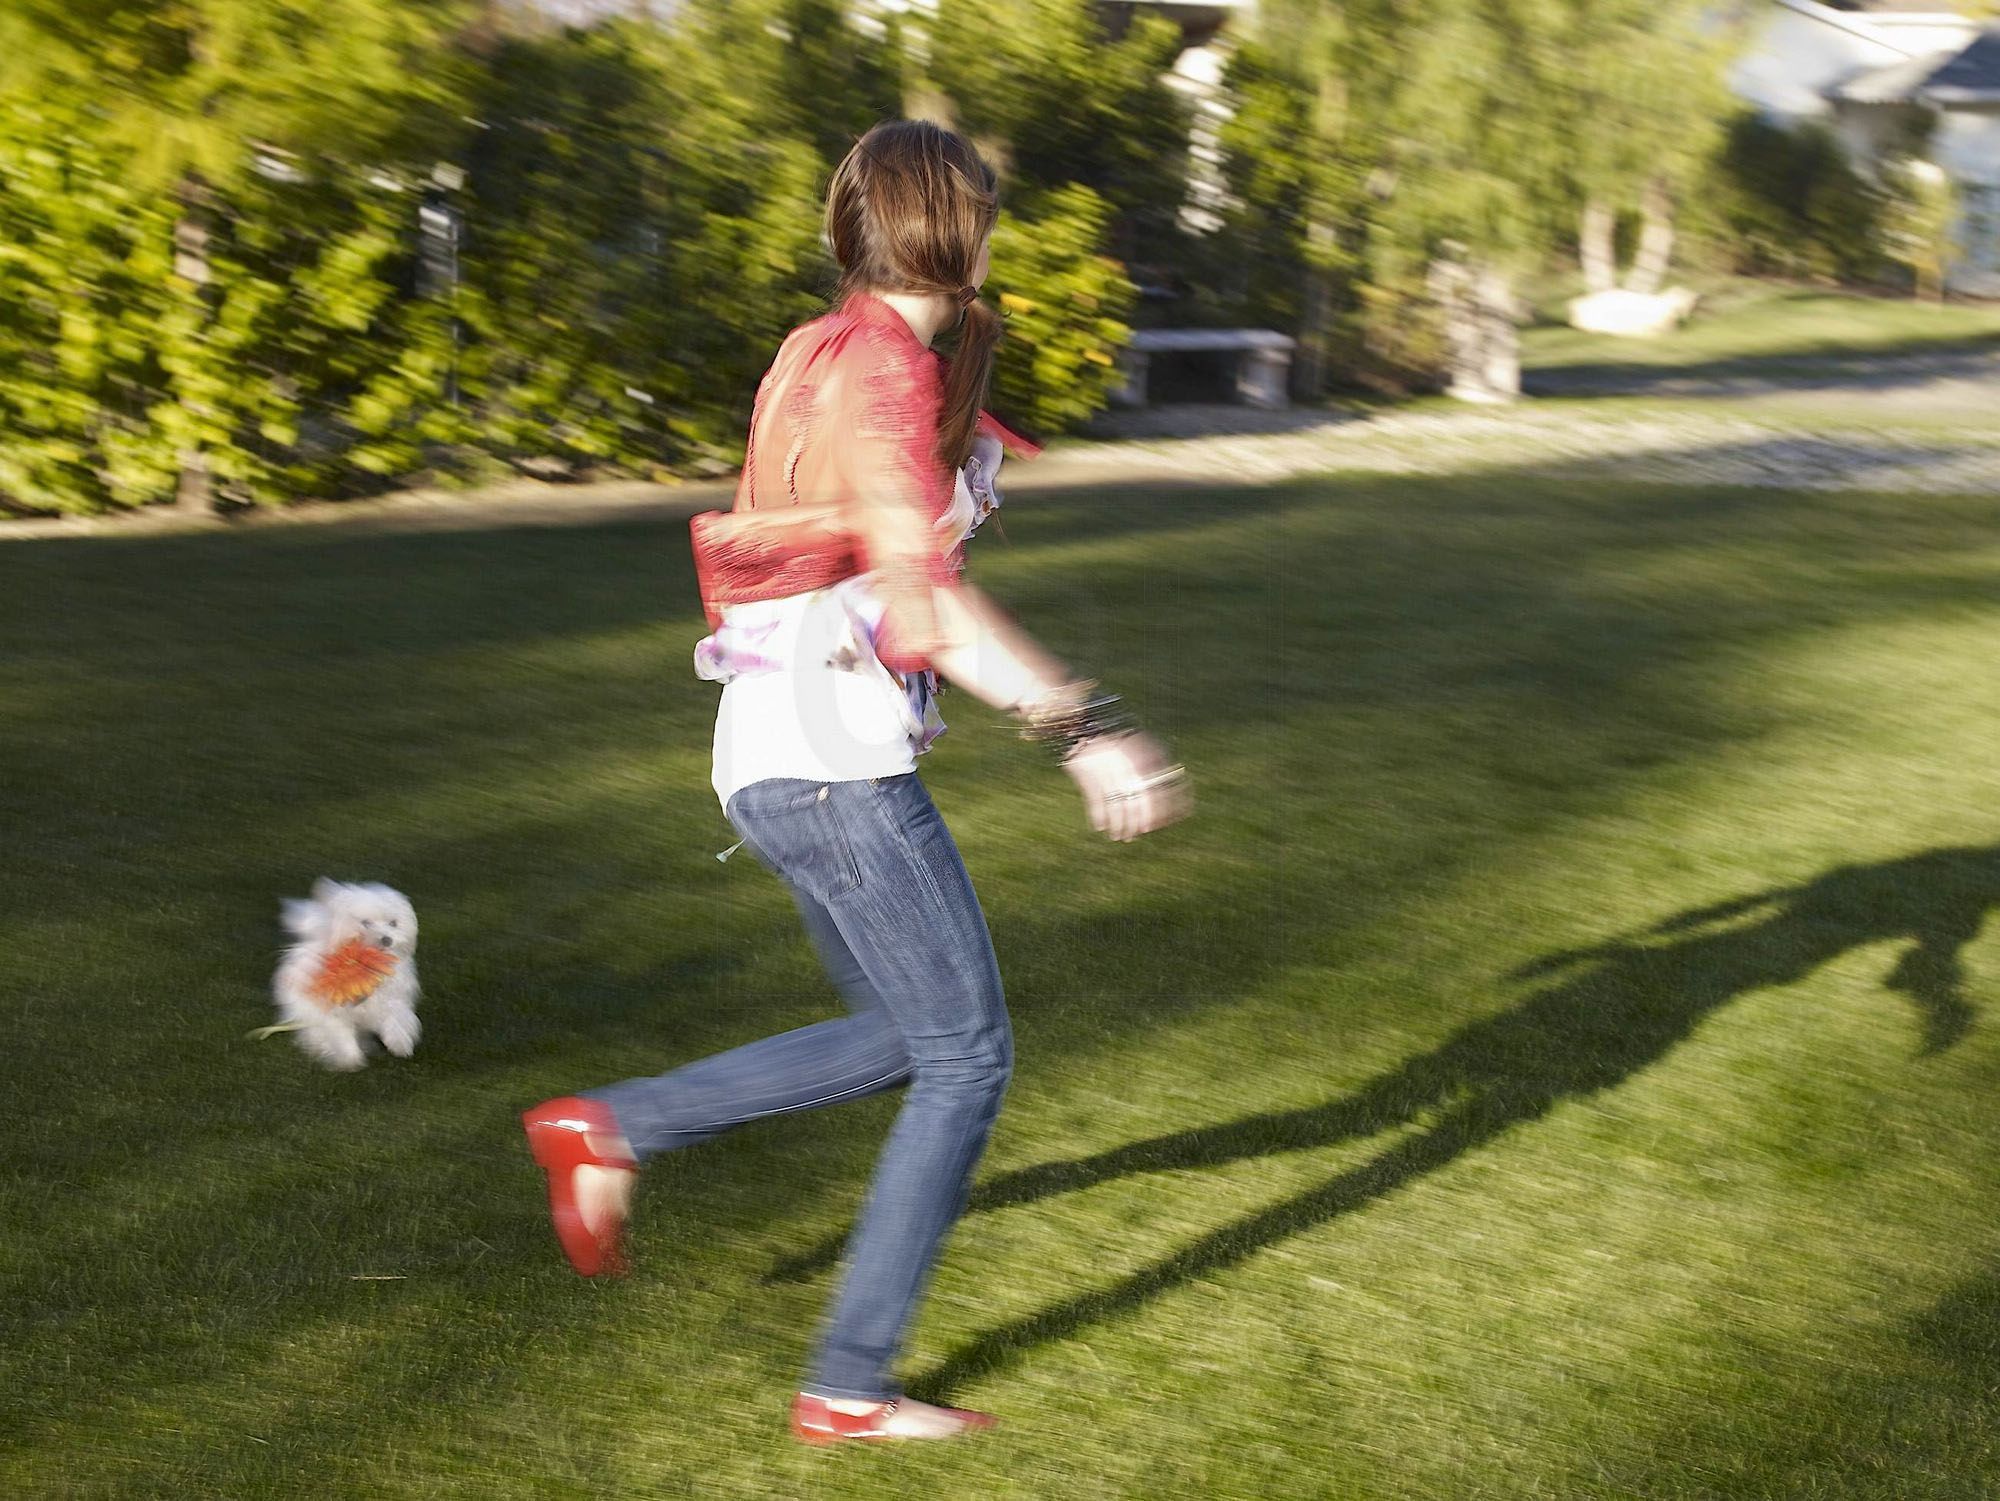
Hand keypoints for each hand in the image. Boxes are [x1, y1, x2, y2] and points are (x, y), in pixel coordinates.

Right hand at [1063, 730, 1190, 841]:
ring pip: (1116, 806)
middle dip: (1137, 823)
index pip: (1158, 793)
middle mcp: (1128, 766)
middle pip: (1137, 803)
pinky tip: (1101, 826)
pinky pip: (1096, 801)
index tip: (1156, 826)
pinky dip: (1099, 816)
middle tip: (1136, 834)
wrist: (1086, 726)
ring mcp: (1107, 769)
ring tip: (1119, 835)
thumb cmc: (1117, 742)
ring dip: (1119, 825)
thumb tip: (1162, 802)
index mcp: (1145, 759)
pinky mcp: (1088, 773)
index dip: (1159, 813)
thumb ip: (1152, 771)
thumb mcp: (1140, 749)